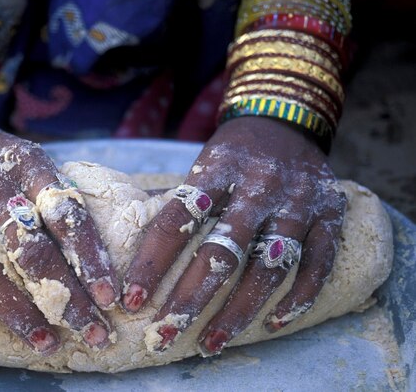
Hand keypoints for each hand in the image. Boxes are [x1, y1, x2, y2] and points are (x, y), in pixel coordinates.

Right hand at [0, 113, 118, 353]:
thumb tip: (98, 256)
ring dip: (16, 308)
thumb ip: (57, 199)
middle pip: (29, 247)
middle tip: (90, 332)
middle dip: (63, 296)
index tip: (108, 297)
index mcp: (26, 163)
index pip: (65, 214)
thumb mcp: (30, 160)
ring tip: (43, 341)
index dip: (88, 258)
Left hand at [122, 117, 345, 352]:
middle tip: (164, 337)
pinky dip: (298, 297)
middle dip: (190, 299)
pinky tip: (274, 323)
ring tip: (211, 343)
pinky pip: (318, 264)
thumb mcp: (203, 163)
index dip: (152, 262)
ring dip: (239, 311)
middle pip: (222, 251)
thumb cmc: (233, 154)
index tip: (132, 300)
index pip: (177, 218)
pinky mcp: (330, 214)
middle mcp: (260, 184)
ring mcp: (298, 201)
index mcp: (217, 167)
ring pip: (268, 267)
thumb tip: (132, 248)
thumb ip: (179, 202)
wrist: (287, 120)